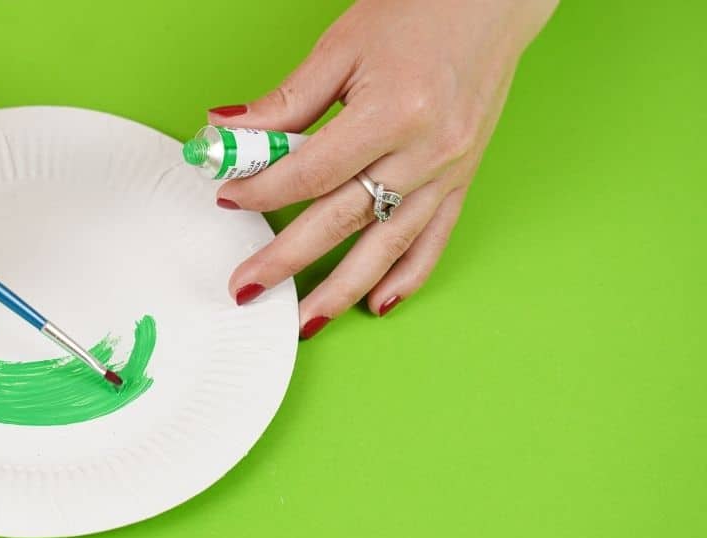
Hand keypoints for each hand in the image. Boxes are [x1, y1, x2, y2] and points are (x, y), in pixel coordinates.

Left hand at [211, 0, 556, 337]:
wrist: (492, 0)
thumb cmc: (418, 12)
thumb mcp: (341, 48)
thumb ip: (286, 102)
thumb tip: (227, 134)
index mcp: (392, 112)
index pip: (311, 172)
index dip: (263, 189)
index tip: (228, 196)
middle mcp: (426, 150)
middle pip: (343, 219)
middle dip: (288, 259)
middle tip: (247, 288)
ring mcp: (449, 170)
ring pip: (388, 245)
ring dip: (342, 289)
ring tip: (304, 321)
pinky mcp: (463, 179)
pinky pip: (433, 240)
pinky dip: (406, 276)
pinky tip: (376, 303)